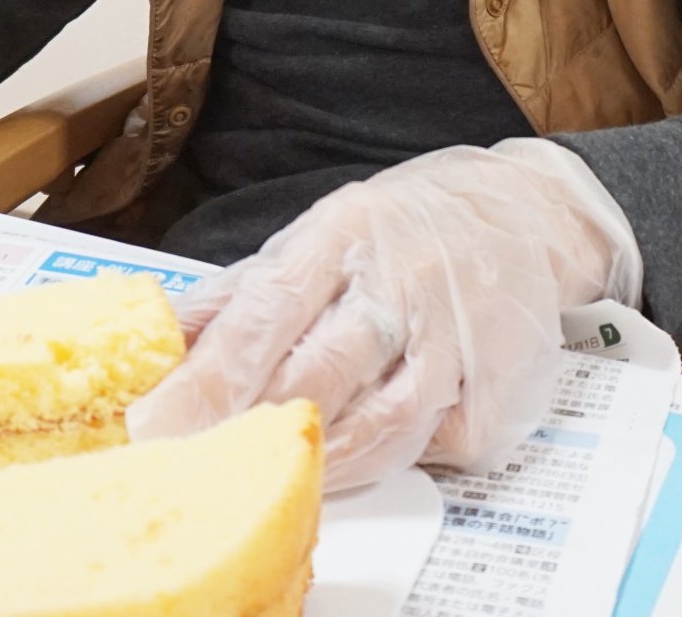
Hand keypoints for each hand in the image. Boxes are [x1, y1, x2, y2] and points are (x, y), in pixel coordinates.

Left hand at [125, 140, 641, 489]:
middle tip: (200, 461)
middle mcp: (401, 279)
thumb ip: (240, 293)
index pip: (264, 312)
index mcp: (343, 232)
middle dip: (249, 426)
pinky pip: (434, 448)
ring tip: (279, 467)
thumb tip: (158, 340)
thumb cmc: (402, 231)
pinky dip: (394, 460)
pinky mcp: (499, 389)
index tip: (156, 423)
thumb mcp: (317, 236)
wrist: (525, 215)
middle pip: (316, 374)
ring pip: (378, 424)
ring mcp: (456, 337)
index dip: (207, 378)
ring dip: (320, 456)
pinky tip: (365, 450)